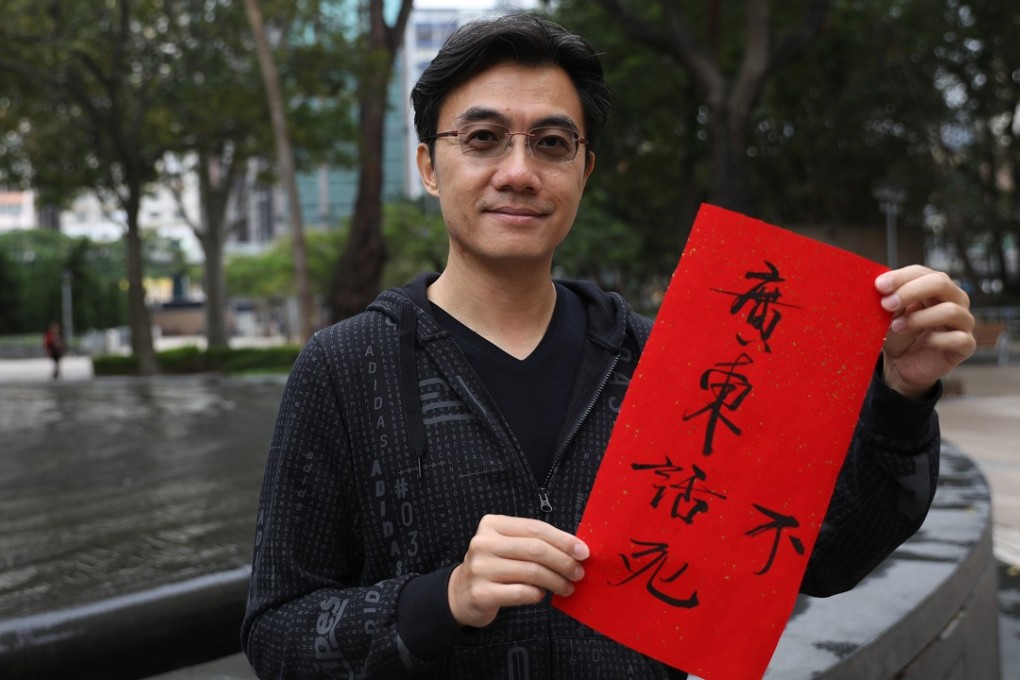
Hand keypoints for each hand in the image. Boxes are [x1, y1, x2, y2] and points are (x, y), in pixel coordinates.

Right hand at [448, 514, 588, 627]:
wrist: (461, 593)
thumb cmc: (494, 567)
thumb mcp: (508, 546)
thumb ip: (534, 542)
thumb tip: (575, 549)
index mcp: (492, 525)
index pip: (535, 528)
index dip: (563, 539)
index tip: (583, 551)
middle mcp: (483, 543)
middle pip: (535, 549)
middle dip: (563, 561)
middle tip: (578, 572)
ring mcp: (480, 568)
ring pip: (531, 572)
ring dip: (556, 580)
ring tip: (567, 587)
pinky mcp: (481, 593)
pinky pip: (521, 592)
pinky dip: (537, 594)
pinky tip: (541, 595)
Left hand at [875, 266, 975, 398]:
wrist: (902, 365)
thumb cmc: (898, 333)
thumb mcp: (888, 314)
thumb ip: (886, 299)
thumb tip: (876, 286)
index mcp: (934, 287)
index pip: (922, 272)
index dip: (901, 277)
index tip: (879, 286)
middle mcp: (954, 300)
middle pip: (941, 283)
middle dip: (910, 292)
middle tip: (886, 304)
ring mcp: (963, 322)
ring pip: (950, 311)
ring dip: (919, 318)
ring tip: (896, 327)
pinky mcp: (966, 345)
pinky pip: (959, 338)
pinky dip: (936, 340)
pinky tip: (923, 342)